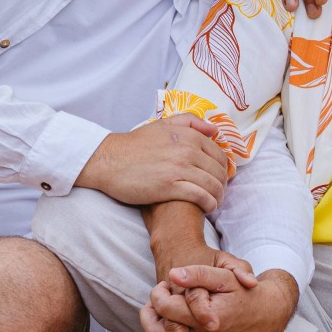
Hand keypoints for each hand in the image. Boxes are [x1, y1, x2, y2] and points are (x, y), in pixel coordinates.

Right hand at [78, 115, 227, 211]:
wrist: (108, 160)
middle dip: (222, 185)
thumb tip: (214, 130)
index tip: (220, 179)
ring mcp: (179, 168)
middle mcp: (187, 150)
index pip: (219, 155)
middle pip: (218, 172)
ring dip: (218, 197)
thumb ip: (190, 122)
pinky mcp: (169, 187)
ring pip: (212, 185)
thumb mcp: (162, 125)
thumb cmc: (134, 145)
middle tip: (218, 194)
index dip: (223, 169)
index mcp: (188, 135)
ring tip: (214, 203)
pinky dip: (209, 204)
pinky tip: (207, 209)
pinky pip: (200, 197)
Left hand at [141, 263, 295, 331]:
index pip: (167, 308)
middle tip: (160, 294)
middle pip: (160, 331)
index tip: (164, 283)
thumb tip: (172, 274)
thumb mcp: (226, 277)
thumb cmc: (246, 293)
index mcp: (207, 318)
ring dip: (157, 326)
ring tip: (162, 308)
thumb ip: (198, 274)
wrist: (268, 315)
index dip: (159, 293)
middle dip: (153, 310)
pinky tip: (174, 321)